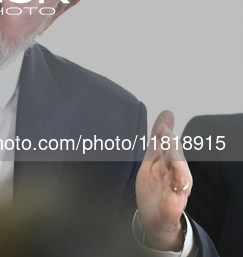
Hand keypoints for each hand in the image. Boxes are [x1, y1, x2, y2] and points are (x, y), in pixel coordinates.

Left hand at [136, 110, 191, 250]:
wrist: (152, 217)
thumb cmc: (154, 188)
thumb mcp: (151, 161)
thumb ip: (157, 141)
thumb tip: (165, 117)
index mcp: (172, 162)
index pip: (170, 142)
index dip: (166, 130)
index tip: (166, 115)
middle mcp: (178, 173)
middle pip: (177, 155)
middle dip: (171, 143)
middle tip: (164, 131)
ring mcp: (178, 188)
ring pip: (180, 173)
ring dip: (175, 161)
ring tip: (169, 150)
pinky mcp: (175, 204)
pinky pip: (178, 194)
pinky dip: (176, 185)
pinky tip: (173, 176)